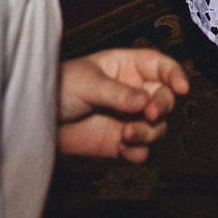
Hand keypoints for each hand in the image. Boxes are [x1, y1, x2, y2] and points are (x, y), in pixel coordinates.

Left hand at [56, 47, 189, 162]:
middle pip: (164, 98)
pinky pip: (142, 150)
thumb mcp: (87, 83)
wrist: (36, 119)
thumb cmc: (58, 88)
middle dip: (162, 107)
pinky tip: (123, 149)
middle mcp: (132, 92)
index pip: (160, 66)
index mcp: (126, 67)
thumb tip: (145, 101)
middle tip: (150, 114)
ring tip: (126, 134)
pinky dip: (138, 151)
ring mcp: (128, 117)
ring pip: (157, 127)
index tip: (182, 87)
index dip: (174, 74)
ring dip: (149, 132)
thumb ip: (117, 93)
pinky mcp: (120, 142)